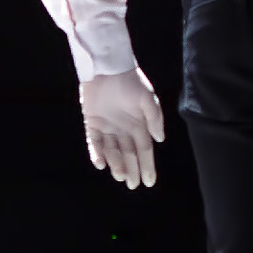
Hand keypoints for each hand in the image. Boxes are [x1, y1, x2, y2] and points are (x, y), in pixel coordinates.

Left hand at [78, 68, 163, 188]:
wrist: (108, 67)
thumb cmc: (131, 82)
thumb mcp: (148, 99)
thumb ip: (155, 119)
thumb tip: (160, 140)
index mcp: (140, 125)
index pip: (145, 150)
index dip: (147, 166)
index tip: (149, 181)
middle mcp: (124, 129)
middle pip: (129, 154)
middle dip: (132, 170)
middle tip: (132, 185)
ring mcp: (108, 127)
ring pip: (112, 151)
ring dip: (116, 163)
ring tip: (119, 176)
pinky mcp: (92, 123)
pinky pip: (94, 142)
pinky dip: (97, 153)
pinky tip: (101, 164)